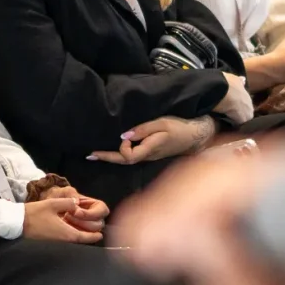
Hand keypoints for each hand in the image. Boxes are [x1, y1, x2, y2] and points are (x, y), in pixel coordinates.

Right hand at [21, 190, 106, 243]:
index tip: (101, 235)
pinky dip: (71, 232)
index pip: (85, 238)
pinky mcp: (51, 239)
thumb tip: (78, 203)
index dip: (94, 236)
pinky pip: (65, 237)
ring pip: (73, 239)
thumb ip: (68, 203)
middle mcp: (63, 240)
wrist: (17, 222)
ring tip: (84, 226)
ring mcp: (56, 241)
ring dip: (79, 233)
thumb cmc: (34, 213)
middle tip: (94, 228)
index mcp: (66, 233)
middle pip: (80, 240)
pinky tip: (70, 225)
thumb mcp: (53, 204)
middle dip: (88, 235)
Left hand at [90, 115, 214, 165]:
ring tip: (96, 153)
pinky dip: (120, 153)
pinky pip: (132, 156)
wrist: (195, 135)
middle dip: (106, 157)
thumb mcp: (161, 124)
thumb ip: (142, 130)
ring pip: (127, 160)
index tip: (123, 137)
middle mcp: (147, 156)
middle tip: (89, 154)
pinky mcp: (150, 154)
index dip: (122, 149)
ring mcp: (148, 157)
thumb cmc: (179, 127)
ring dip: (111, 156)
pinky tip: (113, 149)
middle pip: (123, 161)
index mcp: (149, 150)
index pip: (128, 156)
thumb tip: (123, 136)